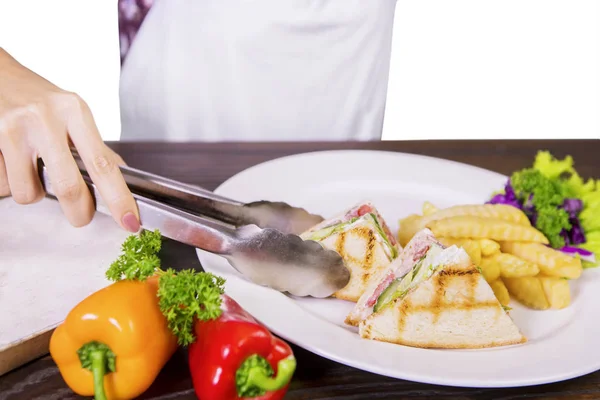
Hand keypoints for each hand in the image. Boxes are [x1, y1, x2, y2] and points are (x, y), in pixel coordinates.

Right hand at [0, 48, 139, 231]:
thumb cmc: (38, 98)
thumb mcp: (73, 113)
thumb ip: (94, 146)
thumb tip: (120, 177)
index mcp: (74, 111)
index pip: (102, 164)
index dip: (118, 198)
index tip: (129, 221)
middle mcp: (44, 118)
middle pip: (68, 186)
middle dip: (78, 212)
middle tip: (80, 216)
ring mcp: (12, 129)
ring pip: (28, 192)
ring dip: (34, 192)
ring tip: (32, 172)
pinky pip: (2, 185)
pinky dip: (8, 182)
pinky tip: (10, 162)